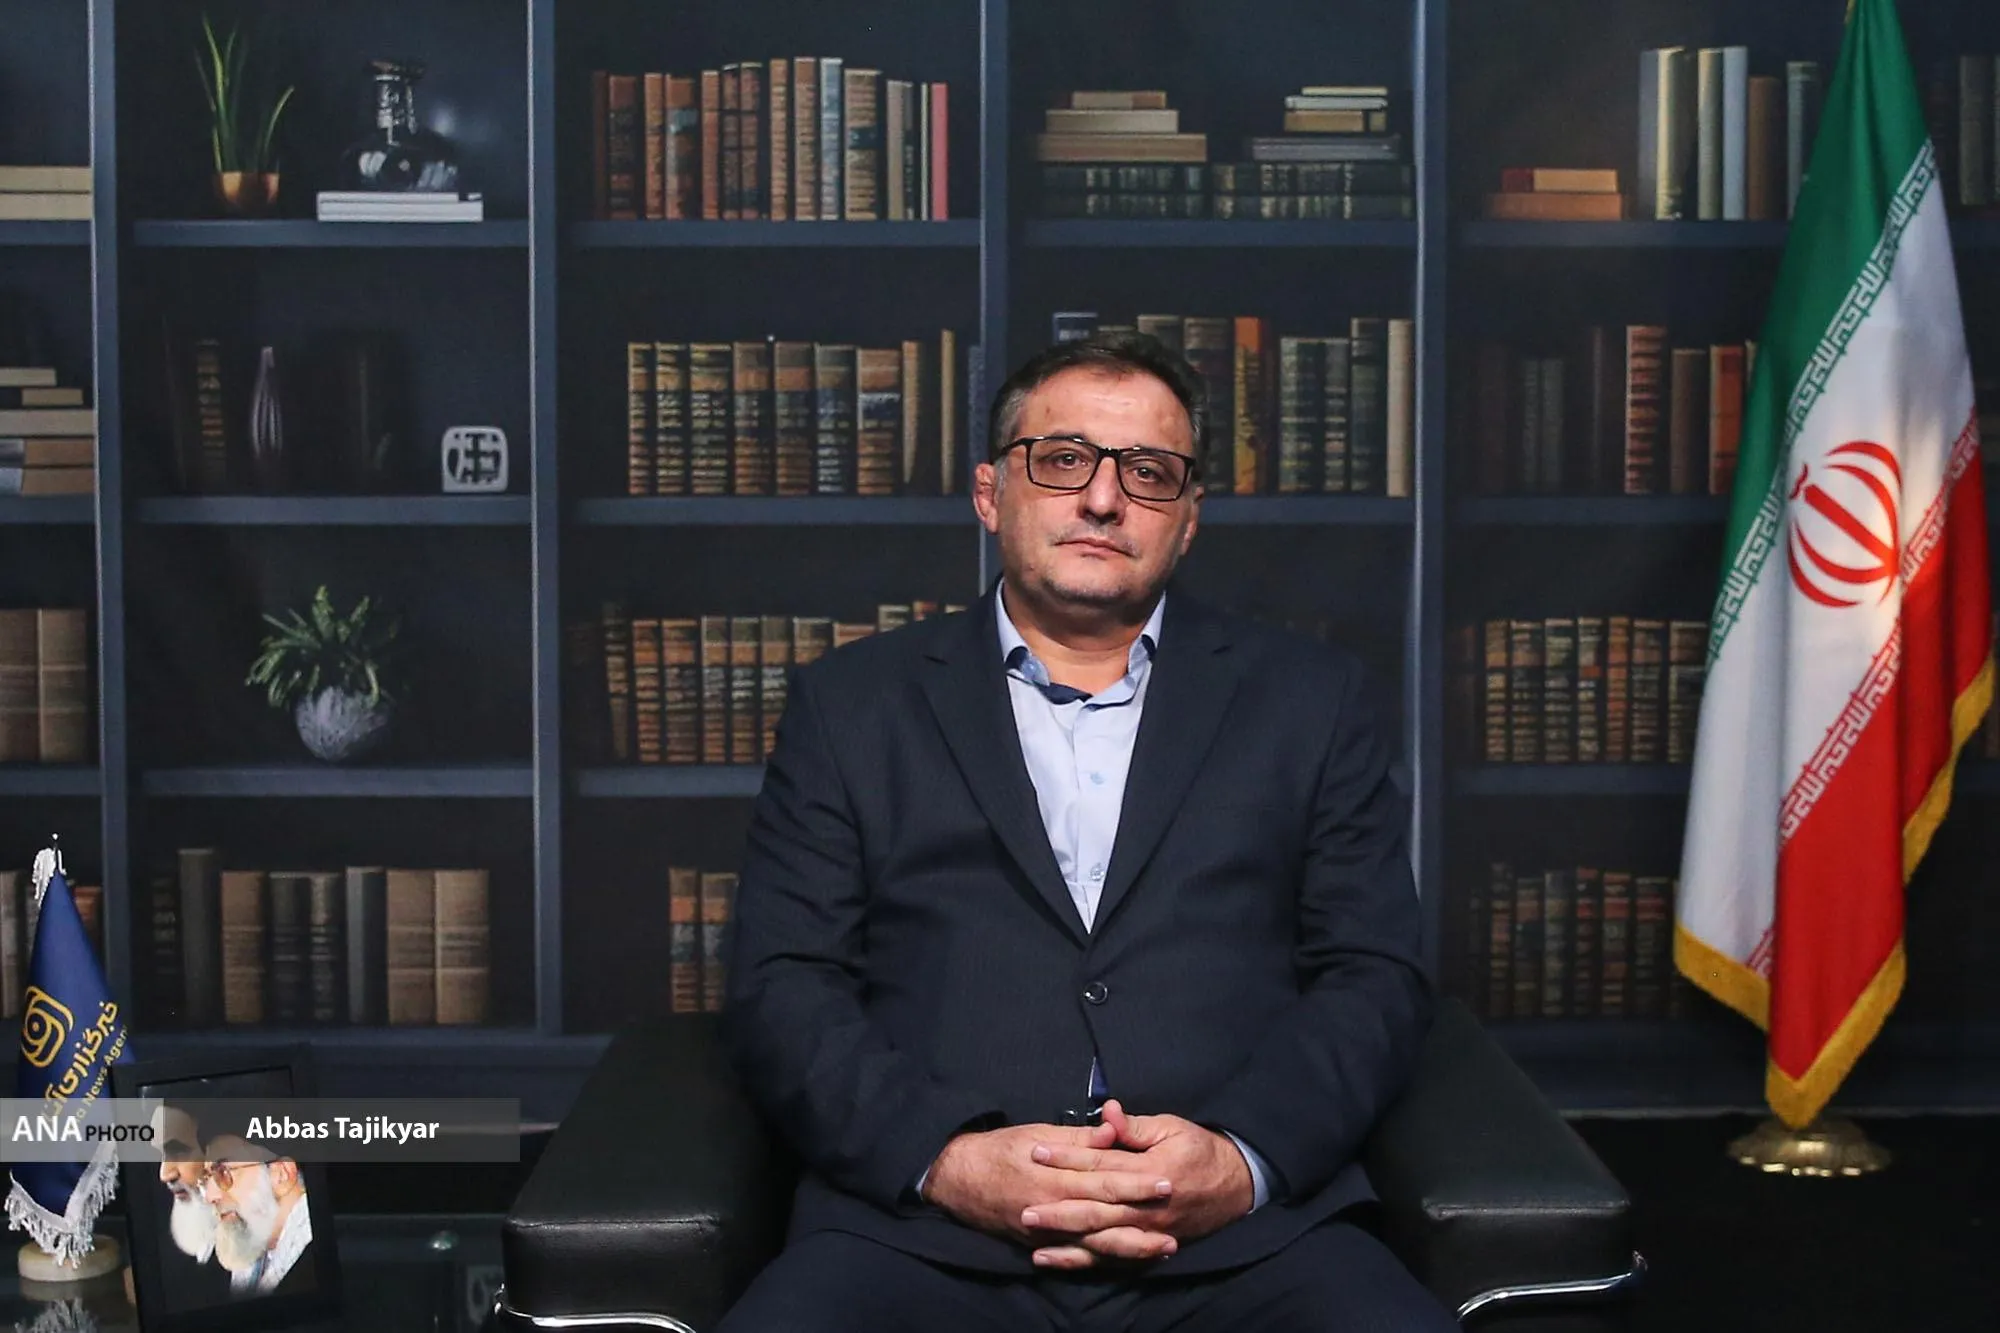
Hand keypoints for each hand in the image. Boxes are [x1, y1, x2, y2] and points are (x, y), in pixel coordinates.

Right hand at [920, 1119, 1175, 1253]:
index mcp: (1056, 1176)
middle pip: (1106, 1215)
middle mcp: (1054, 1207)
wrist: (959, 1178)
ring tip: (1163, 1249)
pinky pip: (1076, 1256)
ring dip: (1131, 1247)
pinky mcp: (1039, 1244)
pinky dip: (1101, 1259)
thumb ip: (1079, 1137)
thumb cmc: (999, 1149)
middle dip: (1142, 1219)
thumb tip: (1111, 1130)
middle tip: (1177, 1221)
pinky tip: (1124, 1260)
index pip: (1106, 1179)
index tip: (1167, 1181)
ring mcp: (1046, 1232)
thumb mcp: (1038, 1132)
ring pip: (1096, 1243)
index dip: (1137, 1182)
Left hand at [1023, 1099, 1254, 1270]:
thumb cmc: (1201, 1150)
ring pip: (1098, 1236)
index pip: (1100, 1163)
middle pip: (1094, 1206)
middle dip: (1057, 1205)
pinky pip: (1109, 1257)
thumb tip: (1107, 1114)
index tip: (1037, 1151)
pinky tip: (1052, 1258)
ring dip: (1063, 1236)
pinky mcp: (1146, 1246)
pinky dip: (1079, 1260)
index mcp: (1150, 1171)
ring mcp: (1145, 1231)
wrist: (1236, 1188)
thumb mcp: (1172, 1128)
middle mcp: (1146, 1207)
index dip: (1068, 1157)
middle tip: (1023, 1203)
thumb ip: (1136, 1126)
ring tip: (1030, 1232)